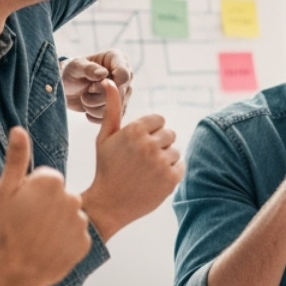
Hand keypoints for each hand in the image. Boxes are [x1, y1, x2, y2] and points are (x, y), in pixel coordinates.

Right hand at [0, 128, 90, 285]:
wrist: (14, 274)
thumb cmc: (4, 232)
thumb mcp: (4, 193)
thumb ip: (16, 159)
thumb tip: (19, 130)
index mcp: (52, 182)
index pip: (46, 179)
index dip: (31, 193)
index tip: (21, 208)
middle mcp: (72, 198)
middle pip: (59, 196)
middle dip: (45, 207)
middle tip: (27, 225)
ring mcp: (81, 221)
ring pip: (67, 216)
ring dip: (55, 224)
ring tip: (36, 239)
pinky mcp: (85, 242)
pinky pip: (74, 236)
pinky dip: (64, 241)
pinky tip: (48, 249)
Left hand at [61, 50, 132, 121]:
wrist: (67, 87)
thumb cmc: (71, 72)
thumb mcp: (75, 67)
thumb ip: (88, 68)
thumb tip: (103, 73)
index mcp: (117, 59)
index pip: (123, 75)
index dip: (108, 85)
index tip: (91, 86)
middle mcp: (125, 75)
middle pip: (118, 95)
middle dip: (96, 97)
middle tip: (86, 91)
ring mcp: (124, 92)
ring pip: (115, 108)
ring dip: (94, 107)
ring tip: (85, 98)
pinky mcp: (119, 107)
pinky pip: (112, 118)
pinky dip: (95, 115)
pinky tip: (88, 108)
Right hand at [79, 81, 182, 240]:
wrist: (108, 204)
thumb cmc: (106, 167)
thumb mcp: (105, 137)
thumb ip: (112, 108)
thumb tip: (109, 81)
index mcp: (134, 130)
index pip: (159, 120)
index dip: (150, 133)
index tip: (137, 146)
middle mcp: (149, 144)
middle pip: (169, 135)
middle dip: (158, 145)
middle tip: (141, 161)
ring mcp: (161, 162)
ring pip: (175, 151)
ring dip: (164, 160)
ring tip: (145, 171)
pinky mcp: (171, 179)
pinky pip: (180, 166)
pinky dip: (170, 173)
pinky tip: (153, 180)